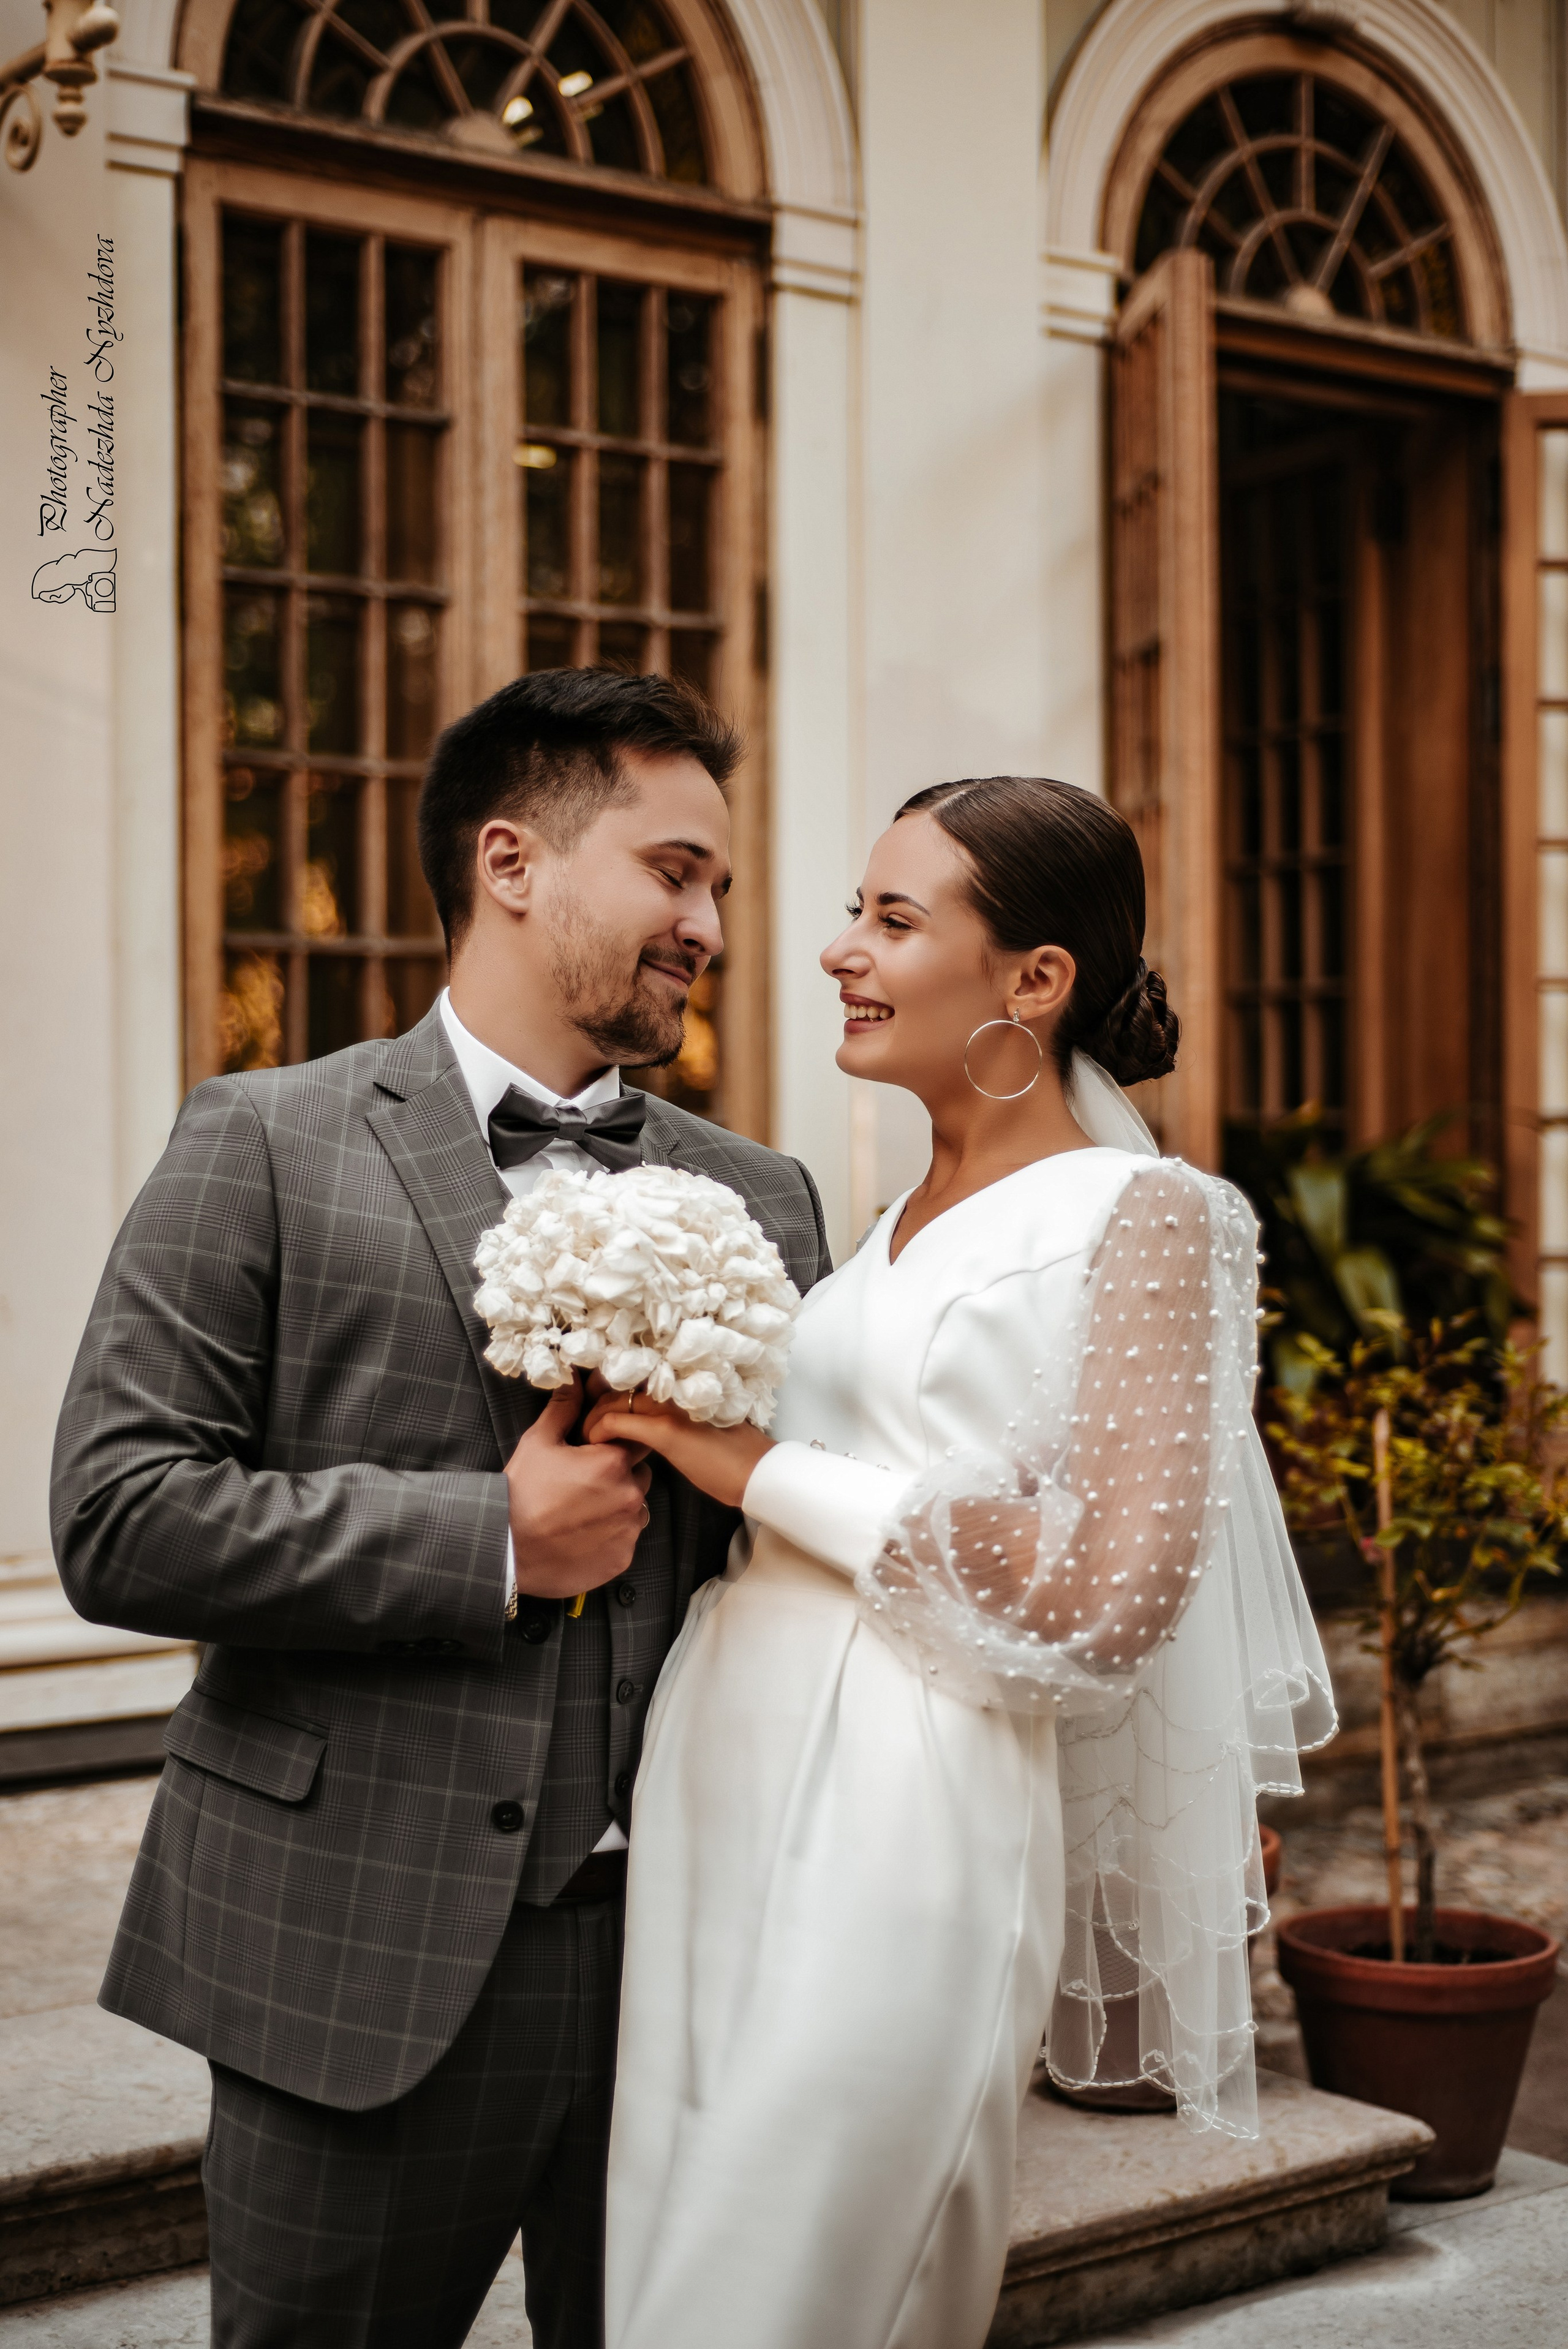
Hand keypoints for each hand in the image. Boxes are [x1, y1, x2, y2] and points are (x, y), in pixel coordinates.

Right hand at [506, 1378, 652, 1599]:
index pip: (635, 1440)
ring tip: (582, 1512)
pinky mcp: (623, 1558)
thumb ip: (564, 1408)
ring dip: (618, 1507)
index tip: (593, 1455)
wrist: (505, 1547)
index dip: (614, 1446)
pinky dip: (611, 1537)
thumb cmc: (521, 1492)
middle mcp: (630, 1495)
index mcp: (613, 1461)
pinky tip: (582, 1536)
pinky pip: (626, 1539)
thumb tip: (575, 1380)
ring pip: (635, 1508)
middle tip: (583, 1486)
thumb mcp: (539, 1441)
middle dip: (618, 1476)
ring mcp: (628, 1530)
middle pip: (639, 1475)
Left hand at [583, 1390, 772, 1509]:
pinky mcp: (665, 1430)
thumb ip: (678, 1417)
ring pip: (614, 1400)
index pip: (635, 1377)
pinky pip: (618, 1423)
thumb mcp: (701, 1427)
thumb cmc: (733, 1456)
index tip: (597, 1404)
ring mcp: (668, 1408)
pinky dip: (600, 1429)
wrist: (757, 1471)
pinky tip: (593, 1441)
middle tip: (584, 1424)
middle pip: (619, 1386)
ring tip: (585, 1435)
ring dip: (593, 1417)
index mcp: (681, 1388)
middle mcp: (673, 1390)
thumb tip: (655, 1424)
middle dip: (594, 1402)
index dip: (611, 1388)